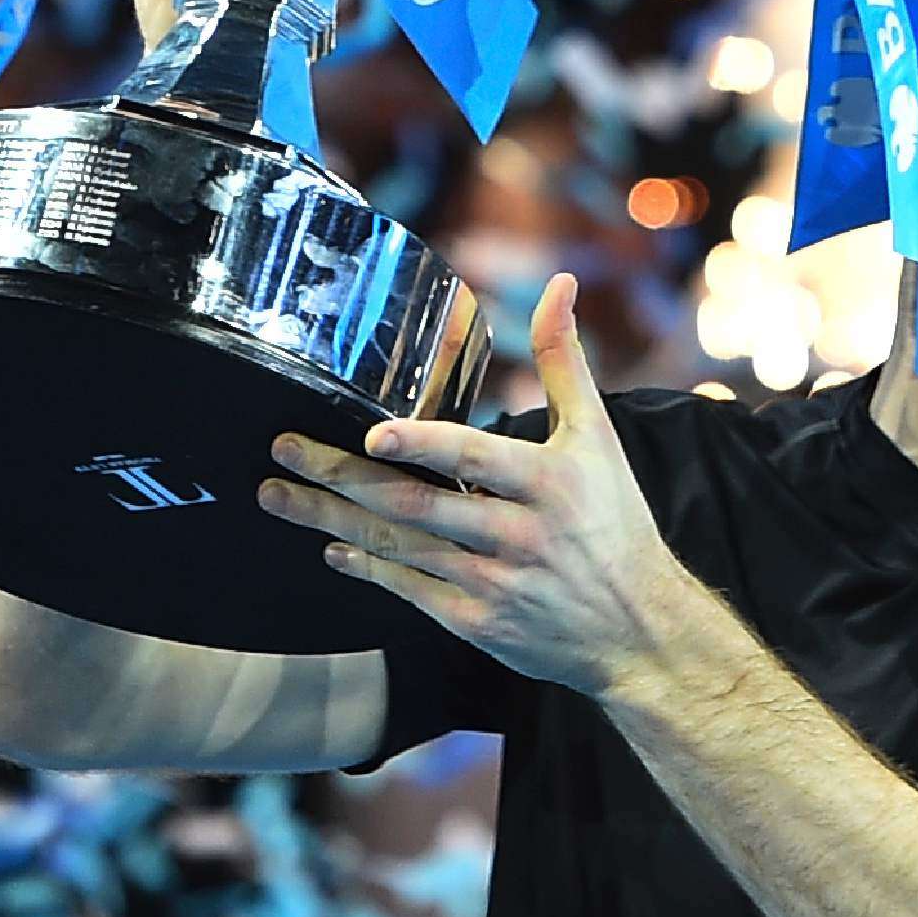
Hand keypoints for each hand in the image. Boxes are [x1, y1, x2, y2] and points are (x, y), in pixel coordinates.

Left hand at [261, 274, 729, 707]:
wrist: (639, 631)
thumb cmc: (615, 523)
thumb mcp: (598, 438)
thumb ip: (565, 361)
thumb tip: (562, 285)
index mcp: (547, 482)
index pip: (474, 459)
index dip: (423, 446)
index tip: (372, 435)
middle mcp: (518, 534)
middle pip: (415, 503)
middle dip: (340, 477)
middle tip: (283, 451)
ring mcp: (494, 584)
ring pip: (401, 546)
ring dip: (332, 519)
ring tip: (278, 494)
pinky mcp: (479, 624)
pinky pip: (411, 591)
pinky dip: (368, 566)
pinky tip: (332, 545)